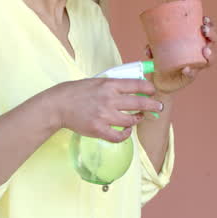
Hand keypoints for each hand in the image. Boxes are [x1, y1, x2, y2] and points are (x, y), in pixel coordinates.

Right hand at [46, 77, 162, 141]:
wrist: (58, 105)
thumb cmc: (76, 92)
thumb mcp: (96, 81)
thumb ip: (112, 85)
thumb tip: (131, 87)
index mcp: (109, 85)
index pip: (137, 85)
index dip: (149, 89)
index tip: (153, 92)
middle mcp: (109, 99)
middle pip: (140, 104)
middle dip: (152, 106)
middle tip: (158, 108)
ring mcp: (105, 116)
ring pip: (131, 121)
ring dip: (137, 120)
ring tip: (137, 118)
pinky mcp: (99, 129)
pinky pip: (119, 136)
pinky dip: (125, 135)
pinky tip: (126, 131)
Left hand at [147, 14, 215, 93]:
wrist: (159, 79)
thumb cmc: (161, 60)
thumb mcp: (156, 50)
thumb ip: (153, 48)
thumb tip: (148, 49)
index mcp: (193, 42)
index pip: (206, 31)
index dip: (209, 24)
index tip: (204, 19)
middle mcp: (199, 53)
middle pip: (212, 41)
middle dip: (212, 34)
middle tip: (204, 30)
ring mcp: (196, 65)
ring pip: (210, 58)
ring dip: (210, 53)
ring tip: (205, 50)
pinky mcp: (190, 76)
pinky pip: (192, 74)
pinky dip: (190, 72)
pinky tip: (186, 69)